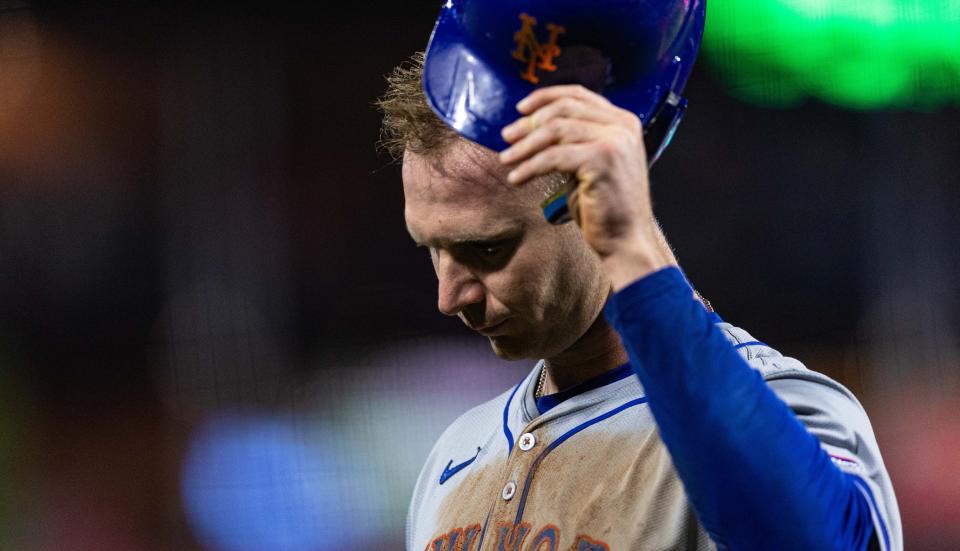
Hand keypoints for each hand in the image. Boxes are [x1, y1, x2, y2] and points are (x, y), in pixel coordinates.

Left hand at [499, 85, 672, 287]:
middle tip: (507, 137)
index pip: (578, 94)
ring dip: (525, 145)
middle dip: (530, 122)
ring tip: (507, 159)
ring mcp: (615, 141)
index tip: (520, 110)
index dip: (545, 97)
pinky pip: (554, 156)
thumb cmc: (605, 207)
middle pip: (564, 109)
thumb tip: (533, 126)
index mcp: (623, 122)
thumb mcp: (591, 163)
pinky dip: (530, 166)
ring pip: (556, 130)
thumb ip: (575, 141)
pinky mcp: (603, 161)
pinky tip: (517, 178)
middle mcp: (622, 126)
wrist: (627, 241)